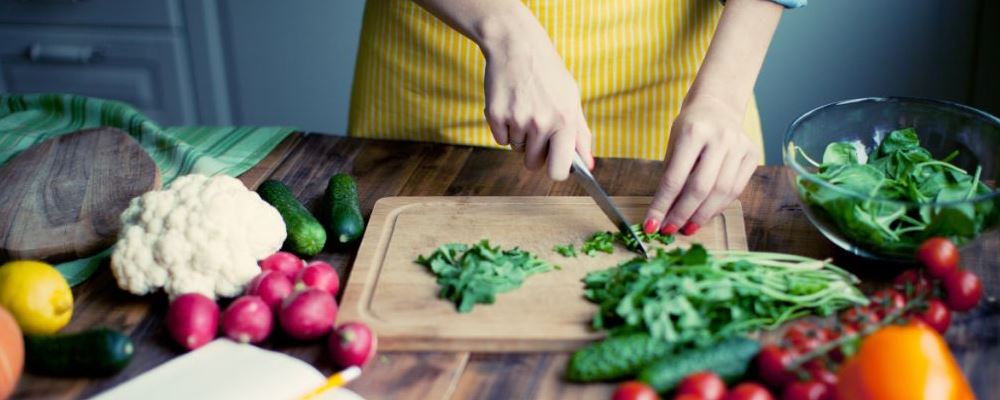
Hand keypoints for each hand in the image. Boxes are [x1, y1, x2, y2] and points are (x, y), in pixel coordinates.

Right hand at [480, 22, 593, 179]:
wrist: (517, 45)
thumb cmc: (548, 73)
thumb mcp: (572, 98)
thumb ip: (581, 134)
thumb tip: (588, 165)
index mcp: (565, 120)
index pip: (559, 170)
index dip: (555, 171)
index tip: (553, 165)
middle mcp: (541, 123)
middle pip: (533, 164)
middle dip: (535, 153)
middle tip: (536, 129)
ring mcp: (517, 120)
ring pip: (516, 149)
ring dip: (520, 136)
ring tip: (524, 108)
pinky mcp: (495, 116)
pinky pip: (500, 139)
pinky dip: (504, 128)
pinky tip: (511, 106)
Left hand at [643, 94, 759, 235]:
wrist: (717, 105)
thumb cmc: (690, 127)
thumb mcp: (673, 144)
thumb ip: (671, 176)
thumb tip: (663, 214)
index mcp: (693, 132)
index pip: (674, 178)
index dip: (662, 205)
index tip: (651, 224)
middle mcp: (720, 138)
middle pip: (701, 188)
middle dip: (683, 214)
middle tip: (670, 230)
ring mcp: (739, 146)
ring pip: (722, 192)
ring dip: (702, 215)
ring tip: (688, 227)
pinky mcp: (752, 155)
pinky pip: (736, 189)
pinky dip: (719, 206)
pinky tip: (705, 214)